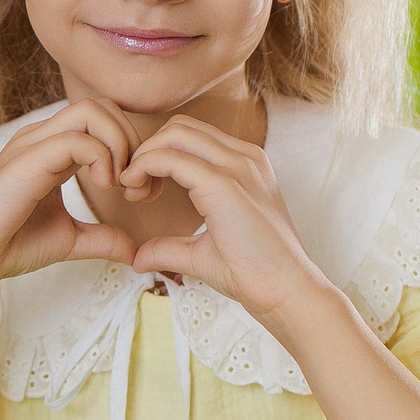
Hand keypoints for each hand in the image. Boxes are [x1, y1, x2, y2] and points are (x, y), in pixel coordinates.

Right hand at [0, 100, 140, 296]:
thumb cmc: (10, 244)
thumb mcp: (70, 239)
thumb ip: (103, 239)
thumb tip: (135, 251)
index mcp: (53, 147)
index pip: (105, 119)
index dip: (132, 148)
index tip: (138, 192)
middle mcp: (43, 137)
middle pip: (103, 106)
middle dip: (132, 141)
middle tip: (135, 185)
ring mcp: (33, 144)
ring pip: (92, 112)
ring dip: (119, 145)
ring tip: (119, 185)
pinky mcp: (26, 161)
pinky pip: (76, 140)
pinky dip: (101, 159)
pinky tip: (103, 187)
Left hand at [122, 116, 333, 323]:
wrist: (287, 292)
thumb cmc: (254, 274)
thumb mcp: (203, 253)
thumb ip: (171, 247)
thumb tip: (138, 257)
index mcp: (245, 165)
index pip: (191, 136)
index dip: (157, 155)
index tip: (142, 190)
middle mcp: (244, 157)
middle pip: (179, 127)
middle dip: (147, 150)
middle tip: (133, 188)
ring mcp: (237, 166)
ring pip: (174, 133)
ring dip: (144, 157)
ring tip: (134, 192)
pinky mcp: (225, 184)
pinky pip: (172, 157)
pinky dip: (145, 167)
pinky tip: (136, 194)